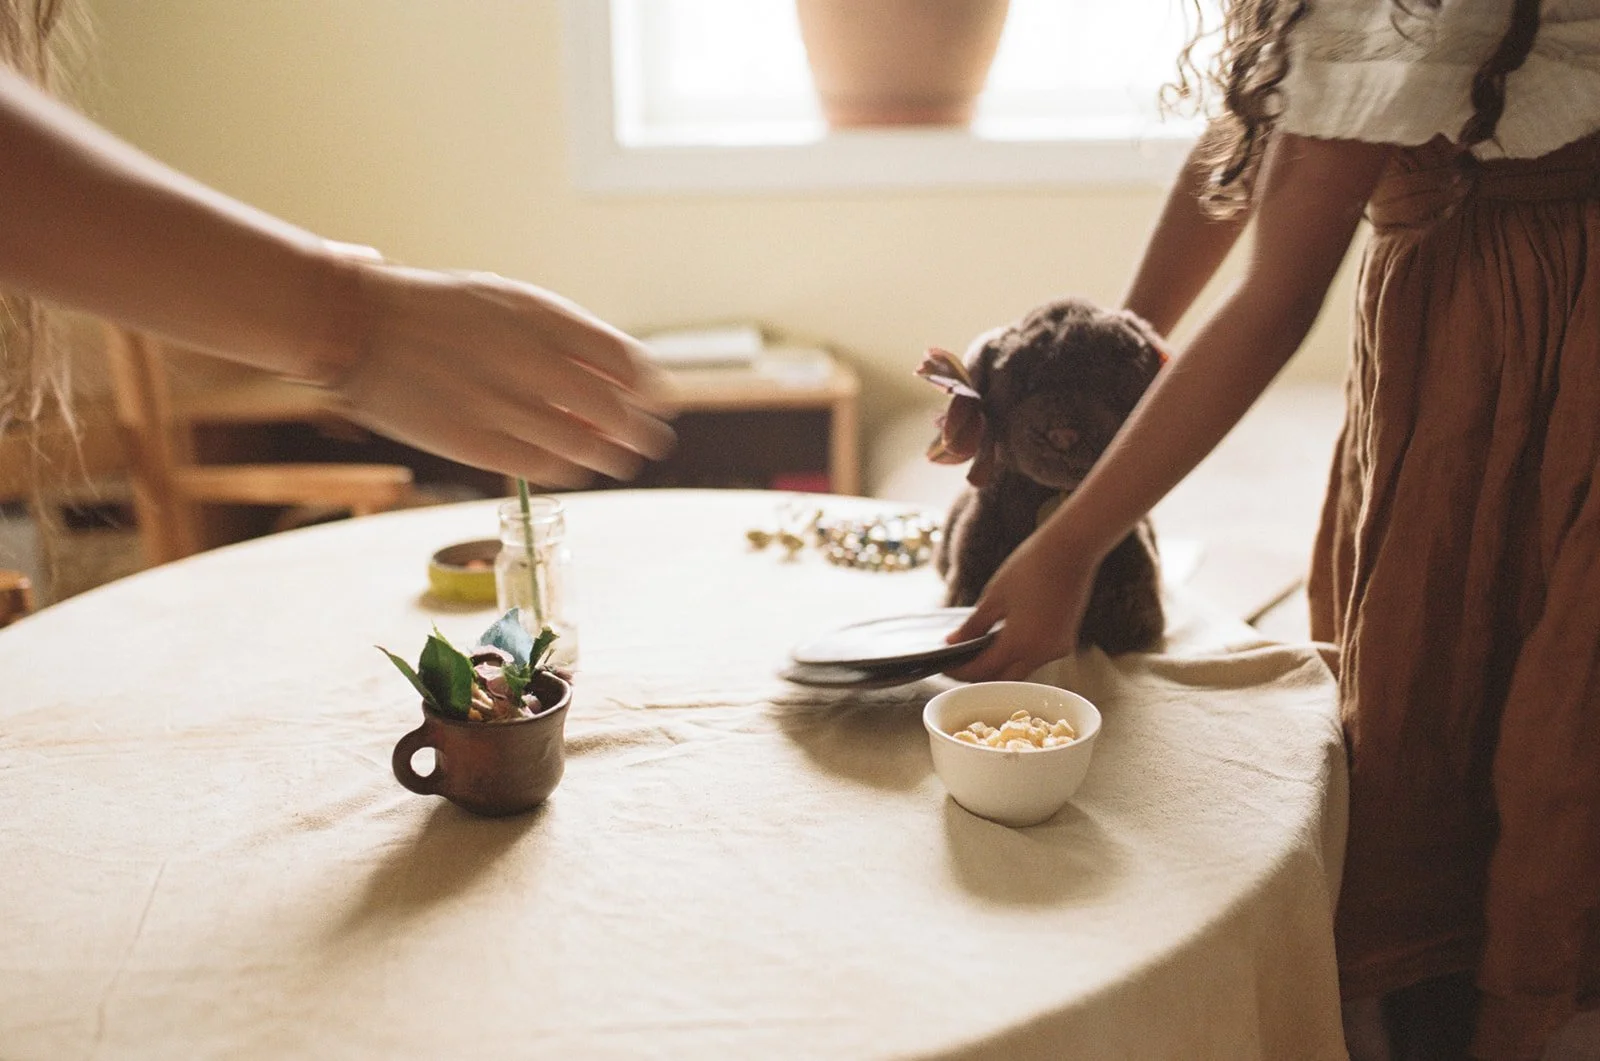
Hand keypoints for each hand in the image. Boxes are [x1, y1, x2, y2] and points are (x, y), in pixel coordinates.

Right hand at [337, 264, 675, 486]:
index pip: (625, 363)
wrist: (361, 325)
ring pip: (584, 445)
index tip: (657, 401)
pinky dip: (569, 469)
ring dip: (610, 457)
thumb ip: (563, 336)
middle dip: (639, 431)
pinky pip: (543, 466)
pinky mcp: (476, 441)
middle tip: (648, 442)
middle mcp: (529, 360)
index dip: (650, 388)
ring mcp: (502, 403)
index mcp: (543, 317)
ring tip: (618, 460)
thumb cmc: (442, 311)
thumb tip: (619, 377)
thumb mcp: (509, 301)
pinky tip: (574, 467)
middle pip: (613, 410)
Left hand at [942, 526, 1101, 682]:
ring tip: (978, 651)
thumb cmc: (1032, 566)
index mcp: (1020, 642)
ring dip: (999, 668)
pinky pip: (1037, 659)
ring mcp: (1056, 650)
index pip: (982, 671)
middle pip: (1002, 680)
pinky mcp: (1065, 643)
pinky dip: (1019, 656)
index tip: (945, 666)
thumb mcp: (994, 596)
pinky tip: (1005, 642)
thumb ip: (973, 626)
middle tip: (959, 664)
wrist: (1071, 549)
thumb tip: (953, 643)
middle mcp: (1041, 653)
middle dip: (978, 676)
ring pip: (1021, 672)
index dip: (959, 672)